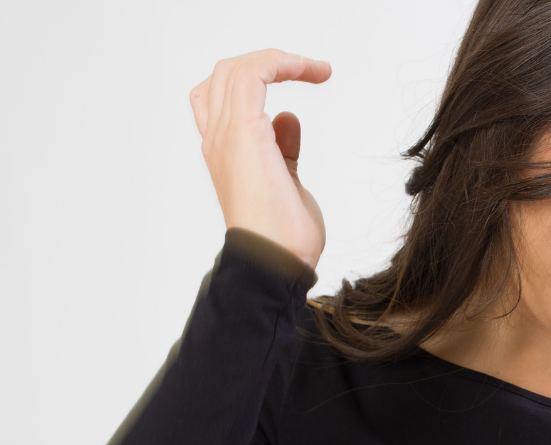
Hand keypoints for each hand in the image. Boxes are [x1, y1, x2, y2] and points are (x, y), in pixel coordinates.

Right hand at [189, 49, 330, 268]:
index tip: (299, 79)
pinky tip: (308, 69)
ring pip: (236, 69)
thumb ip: (283, 150)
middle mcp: (219, 139)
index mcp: (226, 152)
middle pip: (224, 76)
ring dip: (279, 60)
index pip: (224, 97)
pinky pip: (254, 74)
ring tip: (315, 68)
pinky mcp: (245, 132)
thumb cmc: (283, 239)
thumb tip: (287, 119)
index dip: (258, 80)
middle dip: (266, 64)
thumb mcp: (287, 183)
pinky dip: (280, 62)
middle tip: (309, 70)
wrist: (276, 262)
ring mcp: (227, 135)